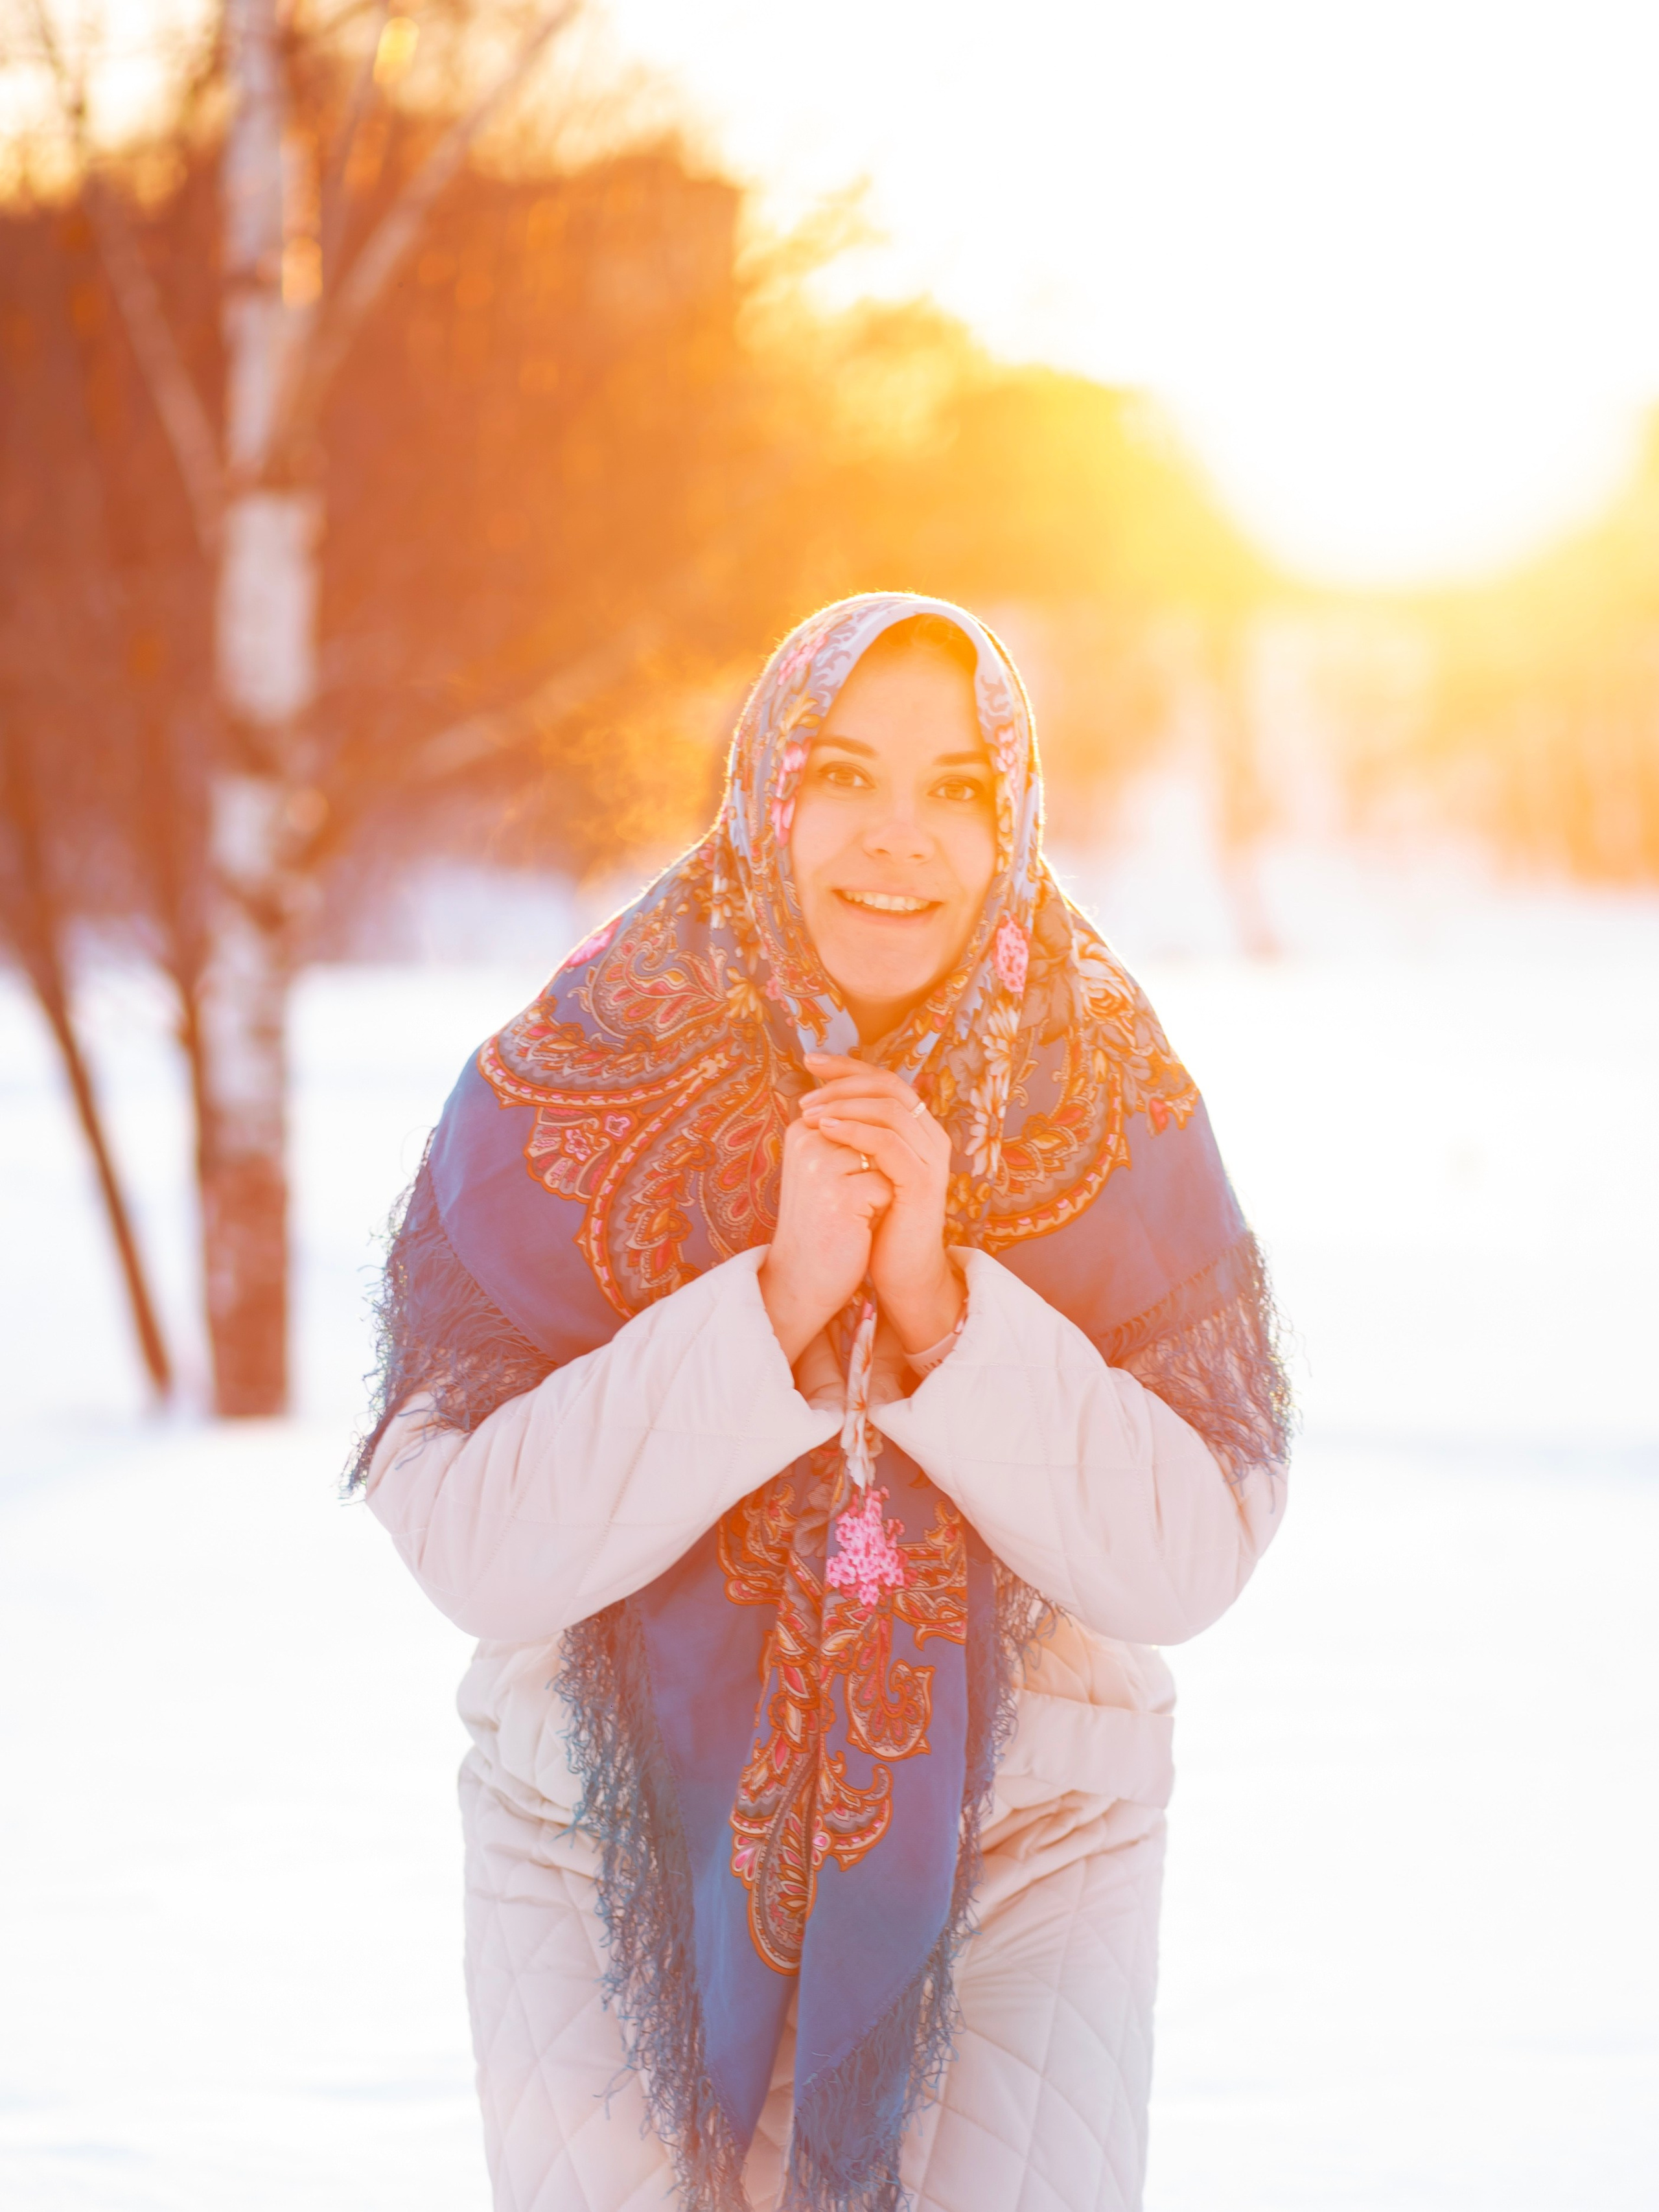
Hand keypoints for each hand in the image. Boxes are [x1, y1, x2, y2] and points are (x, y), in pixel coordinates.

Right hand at [758, 1111, 892, 1362]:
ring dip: (879, 1188)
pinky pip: (888, 1186)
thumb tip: (892, 1104)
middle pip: (877, 1137)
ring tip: (850, 1212)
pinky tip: (855, 1226)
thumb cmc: (821, 1221)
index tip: (836, 1186)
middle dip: (876, 1171)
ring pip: (886, 1159)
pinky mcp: (842, 1195)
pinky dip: (881, 1209)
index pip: (863, 1119)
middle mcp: (807, 1142)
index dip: (866, 1156)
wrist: (801, 1277)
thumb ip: (846, 1134)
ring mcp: (822, 1167)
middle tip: (846, 1203)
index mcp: (801, 1130)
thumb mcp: (824, 1168)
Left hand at [796, 1054, 962, 1354]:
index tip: (809, 1060)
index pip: (885, 1080)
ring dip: (844, 1104)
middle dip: (843, 1080)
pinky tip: (826, 1130)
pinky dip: (854, 1130)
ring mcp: (930, 1158)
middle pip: (889, 1086)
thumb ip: (852, 1137)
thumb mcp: (863, 1170)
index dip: (848, 1065)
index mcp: (917, 1129)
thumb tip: (814, 1103)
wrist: (902, 1272)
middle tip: (805, 1090)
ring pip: (890, 1109)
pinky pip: (888, 1142)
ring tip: (808, 1112)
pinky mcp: (922, 1182)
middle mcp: (930, 1137)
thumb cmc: (878, 1221)